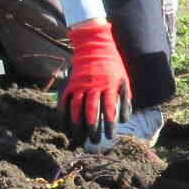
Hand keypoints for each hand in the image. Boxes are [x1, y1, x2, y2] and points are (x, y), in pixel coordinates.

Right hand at [57, 19, 131, 148]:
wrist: (94, 46)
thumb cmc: (113, 67)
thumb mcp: (123, 80)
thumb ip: (124, 100)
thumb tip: (124, 120)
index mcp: (108, 86)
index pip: (109, 108)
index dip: (109, 123)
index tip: (110, 136)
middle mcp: (93, 86)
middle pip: (91, 111)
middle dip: (92, 128)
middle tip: (95, 141)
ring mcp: (79, 85)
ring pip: (76, 109)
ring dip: (77, 126)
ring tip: (79, 139)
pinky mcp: (69, 85)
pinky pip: (64, 103)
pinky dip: (64, 117)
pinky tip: (65, 128)